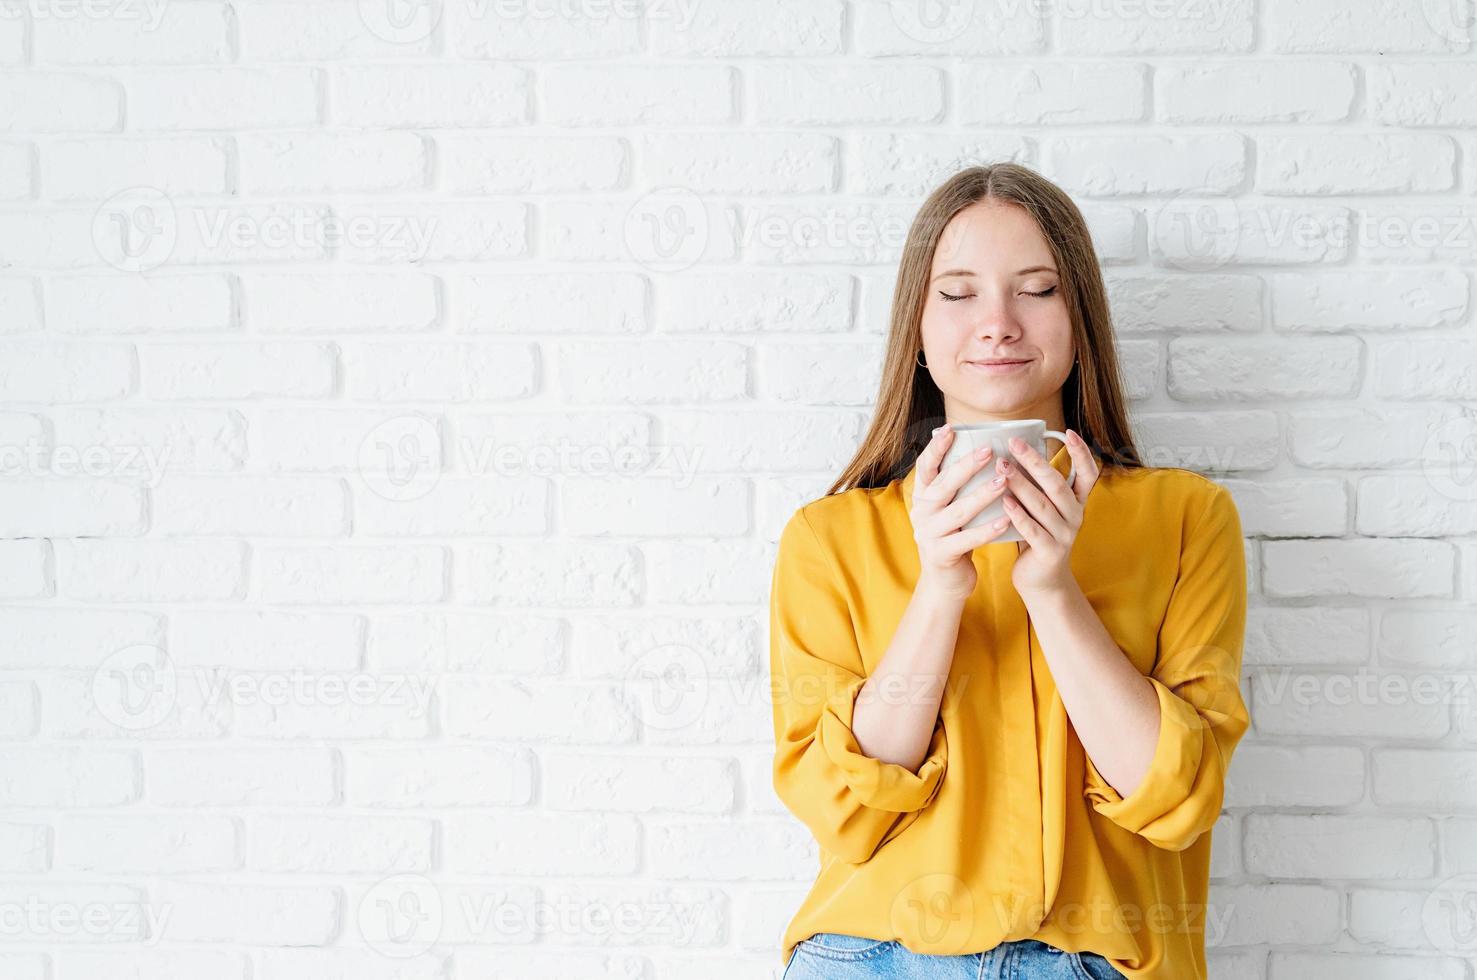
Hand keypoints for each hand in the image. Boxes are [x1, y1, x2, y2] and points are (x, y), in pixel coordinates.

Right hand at [910, 424, 1014, 600]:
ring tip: (1004, 482)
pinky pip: (967, 539)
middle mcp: (922, 513)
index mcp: (922, 497)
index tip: (951, 429)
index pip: (925, 467)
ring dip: (982, 496)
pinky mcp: (941, 554)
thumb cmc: (955, 536)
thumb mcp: (950, 508)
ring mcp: (929, 535)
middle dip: (966, 467)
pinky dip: (987, 529)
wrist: (946, 581)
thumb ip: (957, 486)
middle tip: (988, 451)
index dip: (936, 448)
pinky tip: (1005, 520)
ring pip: (958, 511)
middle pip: (943, 486)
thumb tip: (981, 449)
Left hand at [996, 429, 1100, 596]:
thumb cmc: (1037, 536)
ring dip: (1021, 484)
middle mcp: (1075, 516)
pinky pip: (1033, 530)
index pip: (1088, 473)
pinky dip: (1018, 515)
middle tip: (1015, 443)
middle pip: (1057, 485)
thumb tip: (1016, 451)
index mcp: (1077, 502)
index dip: (1081, 453)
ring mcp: (1064, 535)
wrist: (1042, 581)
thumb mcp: (1044, 509)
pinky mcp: (1049, 552)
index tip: (1068, 432)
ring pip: (1042, 505)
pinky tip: (1004, 501)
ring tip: (1002, 466)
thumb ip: (1038, 486)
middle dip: (1035, 462)